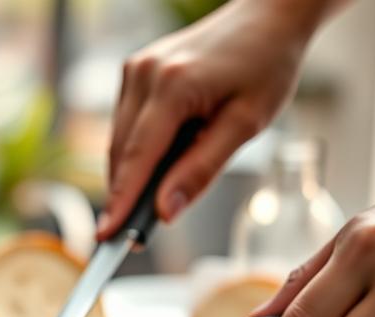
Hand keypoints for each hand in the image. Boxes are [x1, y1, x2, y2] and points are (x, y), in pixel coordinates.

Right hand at [98, 0, 339, 237]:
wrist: (267, 17)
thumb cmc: (266, 65)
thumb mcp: (246, 124)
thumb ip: (202, 169)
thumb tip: (165, 211)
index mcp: (174, 85)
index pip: (138, 157)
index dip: (121, 201)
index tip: (106, 237)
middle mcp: (145, 73)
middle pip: (122, 152)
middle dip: (124, 194)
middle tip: (130, 235)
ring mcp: (135, 69)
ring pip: (119, 140)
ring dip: (131, 172)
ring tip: (150, 200)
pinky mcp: (135, 70)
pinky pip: (125, 123)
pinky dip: (136, 149)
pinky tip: (159, 160)